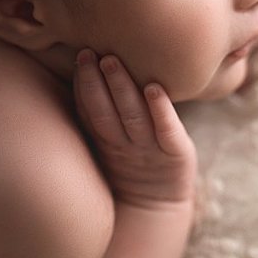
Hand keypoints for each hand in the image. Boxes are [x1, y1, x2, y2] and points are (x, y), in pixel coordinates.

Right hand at [73, 49, 197, 207]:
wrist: (160, 205)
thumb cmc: (137, 163)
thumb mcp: (115, 143)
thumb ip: (106, 113)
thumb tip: (94, 69)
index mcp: (106, 141)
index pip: (90, 112)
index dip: (84, 86)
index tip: (81, 56)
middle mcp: (124, 145)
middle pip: (106, 113)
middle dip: (96, 83)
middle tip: (90, 53)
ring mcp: (149, 150)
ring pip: (132, 117)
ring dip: (122, 89)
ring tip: (112, 62)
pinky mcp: (176, 154)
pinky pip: (166, 131)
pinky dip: (160, 110)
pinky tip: (154, 89)